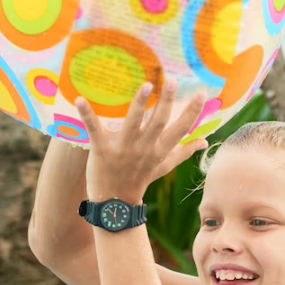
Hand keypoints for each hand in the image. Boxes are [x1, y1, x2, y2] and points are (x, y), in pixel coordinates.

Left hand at [77, 79, 207, 202]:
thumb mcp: (164, 166)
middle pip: (158, 123)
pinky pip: (94, 129)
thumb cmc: (139, 179)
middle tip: (171, 81)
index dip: (192, 112)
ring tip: (146, 86)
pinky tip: (80, 99)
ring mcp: (123, 148)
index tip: (201, 94)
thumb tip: (204, 142)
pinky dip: (87, 115)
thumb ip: (183, 152)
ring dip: (139, 105)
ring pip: (133, 123)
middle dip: (166, 102)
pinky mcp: (101, 149)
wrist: (114, 203)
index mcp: (159, 150)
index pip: (180, 129)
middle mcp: (144, 148)